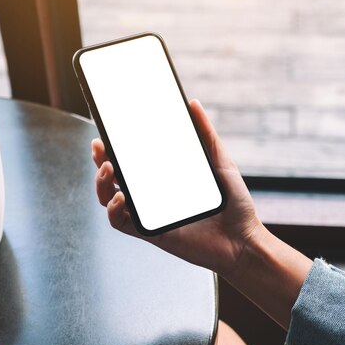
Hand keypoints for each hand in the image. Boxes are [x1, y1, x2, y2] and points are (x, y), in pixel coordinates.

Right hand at [91, 99, 264, 277]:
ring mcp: (150, 214)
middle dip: (100, 161)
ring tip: (109, 169)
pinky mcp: (151, 233)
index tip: (105, 133)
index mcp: (164, 178)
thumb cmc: (235, 205)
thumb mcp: (220, 162)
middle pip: (115, 178)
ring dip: (102, 184)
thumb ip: (206, 134)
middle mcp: (153, 196)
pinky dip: (114, 210)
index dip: (113, 148)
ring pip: (110, 199)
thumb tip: (193, 104)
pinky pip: (121, 223)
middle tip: (100, 147)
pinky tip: (122, 198)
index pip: (132, 161)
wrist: (244, 240)